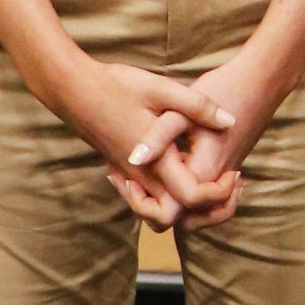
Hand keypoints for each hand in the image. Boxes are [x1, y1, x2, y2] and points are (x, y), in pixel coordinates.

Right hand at [52, 57, 238, 230]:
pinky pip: (146, 194)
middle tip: (222, 182)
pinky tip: (179, 162)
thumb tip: (229, 121)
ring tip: (205, 175)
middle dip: (201, 209)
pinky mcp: (122, 168)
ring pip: (156, 210)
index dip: (217, 194)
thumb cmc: (115, 86)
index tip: (233, 172)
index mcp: (156, 160)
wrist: (71, 88)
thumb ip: (197, 106)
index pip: (190, 199)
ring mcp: (129, 175)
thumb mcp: (162, 89)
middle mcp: (141, 175)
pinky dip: (164, 191)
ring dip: (181, 203)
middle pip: (171, 217)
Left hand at [124, 37, 295, 210]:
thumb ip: (159, 136)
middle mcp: (218, 179)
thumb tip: (134, 159)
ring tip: (153, 187)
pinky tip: (176, 173)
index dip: (146, 205)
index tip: (131, 181)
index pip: (175, 211)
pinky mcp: (228, 168)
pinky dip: (194, 199)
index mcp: (204, 169)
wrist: (261, 81)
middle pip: (188, 221)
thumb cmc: (222, 89)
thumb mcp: (183, 108)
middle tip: (137, 188)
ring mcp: (226, 176)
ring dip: (178, 209)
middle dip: (159, 213)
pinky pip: (209, 198)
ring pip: (202, 214)